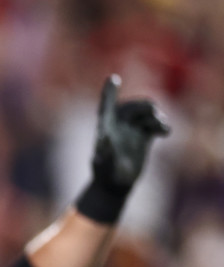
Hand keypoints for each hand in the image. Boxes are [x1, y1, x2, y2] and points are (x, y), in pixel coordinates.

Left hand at [90, 74, 169, 191]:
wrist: (115, 185)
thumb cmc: (106, 175)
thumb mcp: (104, 164)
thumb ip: (104, 150)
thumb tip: (104, 136)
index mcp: (104, 127)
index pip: (106, 106)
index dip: (109, 93)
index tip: (113, 79)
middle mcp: (118, 125)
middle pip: (133, 106)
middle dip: (144, 107)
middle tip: (153, 113)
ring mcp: (132, 129)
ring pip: (146, 112)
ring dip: (155, 116)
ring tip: (161, 128)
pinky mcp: (143, 136)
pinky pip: (155, 123)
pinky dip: (161, 125)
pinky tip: (165, 133)